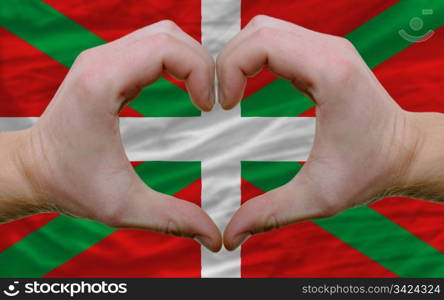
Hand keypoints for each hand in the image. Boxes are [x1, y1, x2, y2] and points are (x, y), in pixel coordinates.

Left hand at [0, 20, 221, 251]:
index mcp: (102, 84)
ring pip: (161, 35)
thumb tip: (214, 238)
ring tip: (201, 95)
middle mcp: (100, 60)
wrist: (33, 170)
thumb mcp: (124, 207)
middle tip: (212, 100)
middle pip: (169, 35)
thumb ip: (174, 219)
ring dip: (190, 59)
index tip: (209, 108)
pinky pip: (149, 47)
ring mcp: (101, 58)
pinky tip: (184, 88)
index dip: (201, 72)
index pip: (166, 48)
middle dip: (202, 62)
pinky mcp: (105, 64)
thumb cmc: (70, 185)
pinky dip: (175, 61)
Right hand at [218, 15, 439, 249]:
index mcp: (329, 73)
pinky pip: (278, 39)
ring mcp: (327, 47)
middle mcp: (329, 50)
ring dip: (239, 56)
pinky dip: (255, 56)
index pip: (262, 43)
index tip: (224, 106)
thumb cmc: (370, 171)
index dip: (229, 69)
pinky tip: (248, 84)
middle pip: (258, 29)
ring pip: (265, 28)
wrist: (404, 153)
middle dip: (227, 60)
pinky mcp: (324, 54)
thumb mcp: (317, 197)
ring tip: (231, 92)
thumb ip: (269, 213)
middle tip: (220, 99)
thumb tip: (229, 235)